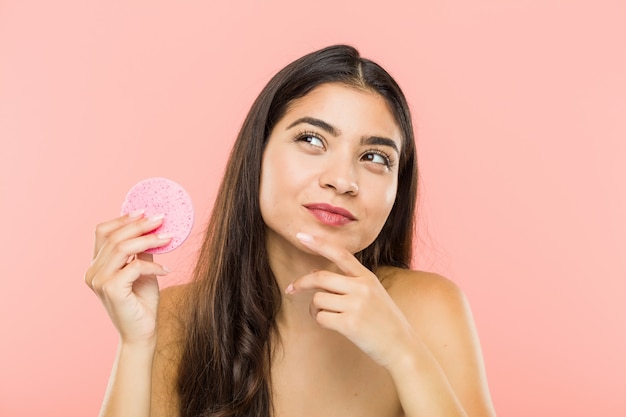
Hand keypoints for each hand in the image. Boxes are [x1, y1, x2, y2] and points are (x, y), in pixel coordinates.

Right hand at [85, 211, 171, 344]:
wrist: (142, 333)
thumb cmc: (142, 303)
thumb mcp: (143, 271)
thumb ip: (142, 251)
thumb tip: (152, 227)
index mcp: (96, 265)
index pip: (102, 232)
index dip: (122, 219)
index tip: (144, 211)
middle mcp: (93, 272)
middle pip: (114, 237)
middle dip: (140, 225)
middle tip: (162, 219)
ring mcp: (99, 281)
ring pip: (123, 248)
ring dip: (149, 240)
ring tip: (168, 239)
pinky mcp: (111, 290)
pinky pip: (134, 266)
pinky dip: (153, 265)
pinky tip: (166, 270)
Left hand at [285, 232, 415, 366]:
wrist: (402, 346)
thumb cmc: (384, 321)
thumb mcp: (374, 294)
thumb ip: (350, 282)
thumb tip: (316, 274)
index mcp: (367, 277)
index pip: (340, 253)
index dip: (319, 243)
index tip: (301, 236)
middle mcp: (362, 288)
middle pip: (320, 277)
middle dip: (301, 283)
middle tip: (291, 288)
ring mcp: (356, 306)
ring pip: (318, 299)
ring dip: (315, 308)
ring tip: (327, 315)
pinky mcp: (350, 324)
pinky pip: (321, 317)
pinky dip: (321, 321)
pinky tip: (333, 325)